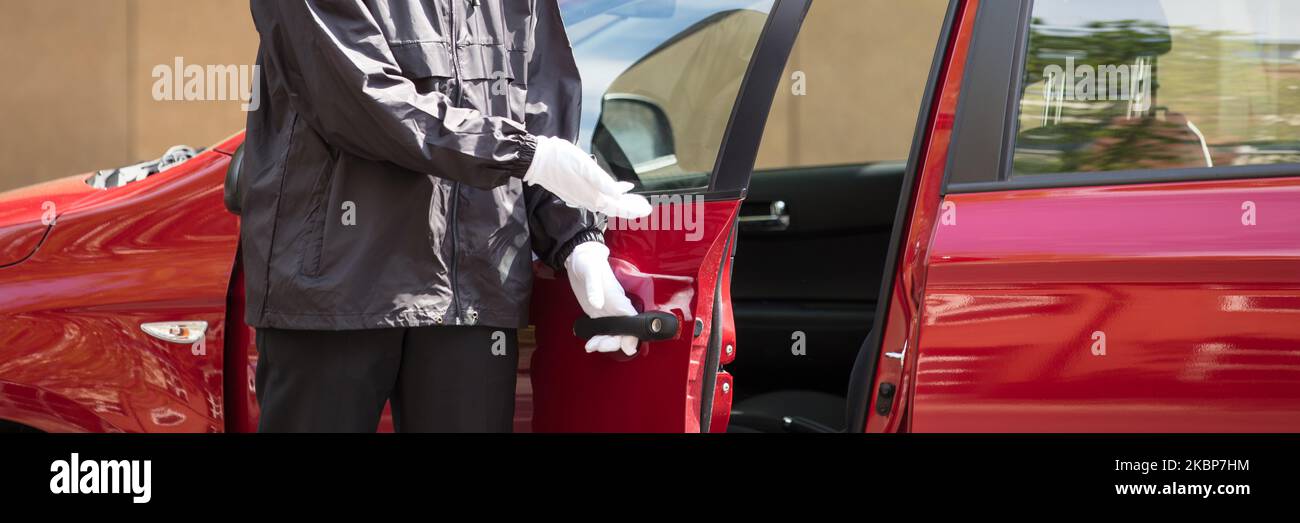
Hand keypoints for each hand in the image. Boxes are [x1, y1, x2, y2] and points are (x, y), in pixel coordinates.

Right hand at [524, 136, 652, 219]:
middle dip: (630, 207)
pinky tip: (615, 188)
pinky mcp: (575, 190)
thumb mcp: (585, 167)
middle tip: (645, 207)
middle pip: (614, 208)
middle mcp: (587, 200)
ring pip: (606, 203)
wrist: (536, 160)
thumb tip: (618, 194)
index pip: (618, 207)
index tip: (647, 210)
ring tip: (634, 199)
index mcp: (593, 196)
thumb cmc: (561, 159)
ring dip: (621, 202)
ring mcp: (580, 197)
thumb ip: (603, 182)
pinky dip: (610, 194)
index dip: (633, 209)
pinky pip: (598, 196)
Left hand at [565, 242, 638, 356]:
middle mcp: (617, 307)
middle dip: (613, 343)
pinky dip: (598, 340)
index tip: (627, 347)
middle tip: (596, 346)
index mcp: (619, 298)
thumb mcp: (590, 272)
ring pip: (614, 334)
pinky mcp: (598, 313)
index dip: (633, 335)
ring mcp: (608, 311)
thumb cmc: (588, 262)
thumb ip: (594, 287)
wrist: (580, 258)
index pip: (632, 321)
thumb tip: (597, 304)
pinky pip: (603, 331)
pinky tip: (589, 344)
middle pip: (623, 332)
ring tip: (590, 346)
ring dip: (605, 344)